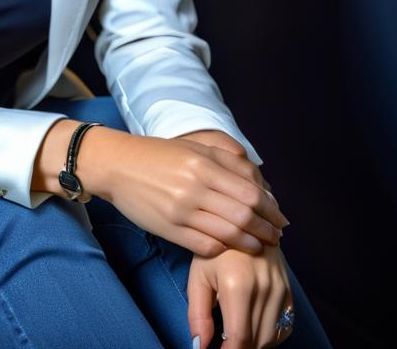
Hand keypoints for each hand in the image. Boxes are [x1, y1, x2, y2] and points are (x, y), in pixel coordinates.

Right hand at [98, 133, 288, 257]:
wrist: (117, 165)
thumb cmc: (158, 155)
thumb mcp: (193, 147)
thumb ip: (225, 159)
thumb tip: (257, 179)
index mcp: (203, 163)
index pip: (250, 192)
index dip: (271, 208)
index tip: (280, 217)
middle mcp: (195, 186)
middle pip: (244, 215)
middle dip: (266, 230)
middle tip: (276, 237)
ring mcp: (181, 210)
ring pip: (228, 233)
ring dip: (250, 243)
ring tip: (259, 246)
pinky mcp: (169, 228)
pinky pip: (205, 245)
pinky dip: (223, 249)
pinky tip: (230, 247)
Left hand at [188, 243, 293, 348]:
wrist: (244, 220)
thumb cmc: (216, 248)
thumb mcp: (198, 276)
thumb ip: (198, 314)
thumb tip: (199, 347)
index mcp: (238, 284)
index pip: (239, 338)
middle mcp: (264, 287)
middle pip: (256, 341)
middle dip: (238, 347)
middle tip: (221, 342)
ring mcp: (280, 289)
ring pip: (270, 337)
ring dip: (253, 343)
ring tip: (234, 334)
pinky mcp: (289, 290)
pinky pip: (284, 327)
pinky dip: (268, 335)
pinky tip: (252, 326)